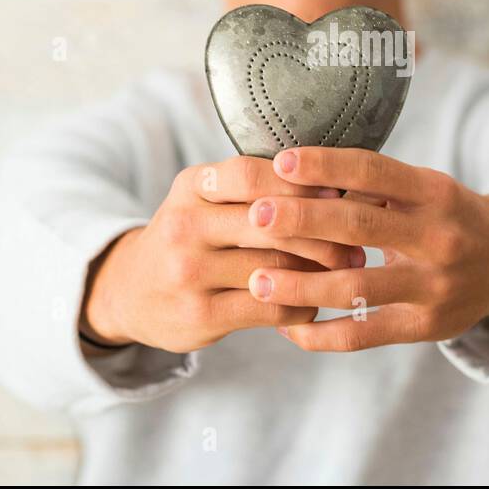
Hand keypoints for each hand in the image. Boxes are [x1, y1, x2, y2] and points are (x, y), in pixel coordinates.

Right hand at [81, 155, 367, 353]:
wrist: (130, 292)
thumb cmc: (190, 237)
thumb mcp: (204, 199)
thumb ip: (253, 187)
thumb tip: (335, 181)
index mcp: (191, 187)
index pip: (251, 173)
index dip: (300, 182)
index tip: (339, 191)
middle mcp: (185, 225)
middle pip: (270, 221)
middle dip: (322, 230)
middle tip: (358, 239)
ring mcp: (189, 272)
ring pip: (276, 266)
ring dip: (319, 271)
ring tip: (347, 270)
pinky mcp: (200, 315)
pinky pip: (269, 308)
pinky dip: (301, 305)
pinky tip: (315, 302)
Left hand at [243, 147, 488, 351]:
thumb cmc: (446, 215)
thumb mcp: (424, 188)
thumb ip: (374, 185)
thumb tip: (297, 170)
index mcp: (434, 192)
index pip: (374, 171)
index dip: (327, 165)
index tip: (281, 162)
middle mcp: (439, 238)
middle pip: (360, 226)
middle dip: (302, 220)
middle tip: (255, 216)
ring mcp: (434, 287)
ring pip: (357, 287)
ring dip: (301, 285)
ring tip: (257, 280)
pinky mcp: (426, 327)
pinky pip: (364, 335)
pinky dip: (321, 334)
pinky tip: (286, 326)